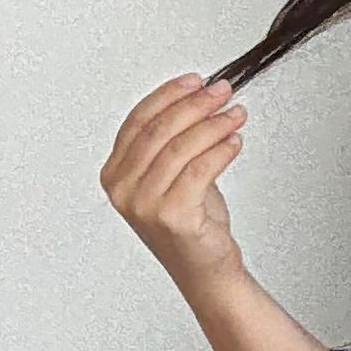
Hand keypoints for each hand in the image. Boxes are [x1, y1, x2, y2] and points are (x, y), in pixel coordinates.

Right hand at [100, 72, 248, 290]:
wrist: (205, 270)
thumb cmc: (190, 223)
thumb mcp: (171, 175)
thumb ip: (172, 141)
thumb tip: (199, 97)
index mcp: (115, 174)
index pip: (138, 121)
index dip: (169, 95)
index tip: (195, 81)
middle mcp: (124, 190)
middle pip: (159, 130)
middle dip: (195, 104)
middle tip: (221, 91)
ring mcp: (145, 205)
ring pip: (181, 147)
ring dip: (213, 124)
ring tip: (235, 114)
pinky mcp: (173, 216)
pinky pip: (201, 169)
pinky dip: (221, 150)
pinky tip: (234, 141)